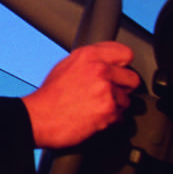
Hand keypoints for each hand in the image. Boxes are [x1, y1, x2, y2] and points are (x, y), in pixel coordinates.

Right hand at [21, 42, 139, 149]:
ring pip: (127, 99)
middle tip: (108, 93)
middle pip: (132, 78)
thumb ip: (90, 62)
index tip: (119, 71)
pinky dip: (110, 120)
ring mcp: (106, 90)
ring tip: (95, 107)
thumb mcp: (66, 66)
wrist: (40, 118)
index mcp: (89, 55)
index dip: (122, 65)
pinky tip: (94, 117)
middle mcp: (99, 69)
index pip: (125, 53)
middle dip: (123, 87)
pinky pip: (121, 116)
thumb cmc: (50, 96)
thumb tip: (107, 63)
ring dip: (115, 106)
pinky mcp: (109, 110)